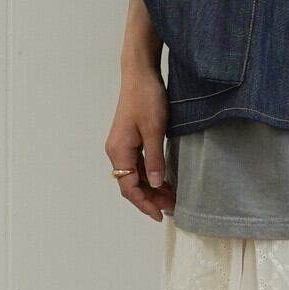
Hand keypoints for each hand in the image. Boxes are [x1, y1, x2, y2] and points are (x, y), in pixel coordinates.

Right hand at [106, 69, 174, 221]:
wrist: (140, 74)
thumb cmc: (146, 98)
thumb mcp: (154, 129)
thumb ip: (154, 159)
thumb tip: (154, 184)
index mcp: (119, 151)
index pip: (129, 187)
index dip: (144, 204)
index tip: (160, 215)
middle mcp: (116, 151)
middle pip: (130, 185)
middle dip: (150, 199)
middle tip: (172, 208)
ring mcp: (122, 146)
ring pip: (134, 177)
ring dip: (150, 189)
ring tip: (170, 198)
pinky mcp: (129, 140)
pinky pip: (137, 166)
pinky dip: (150, 176)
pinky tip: (163, 181)